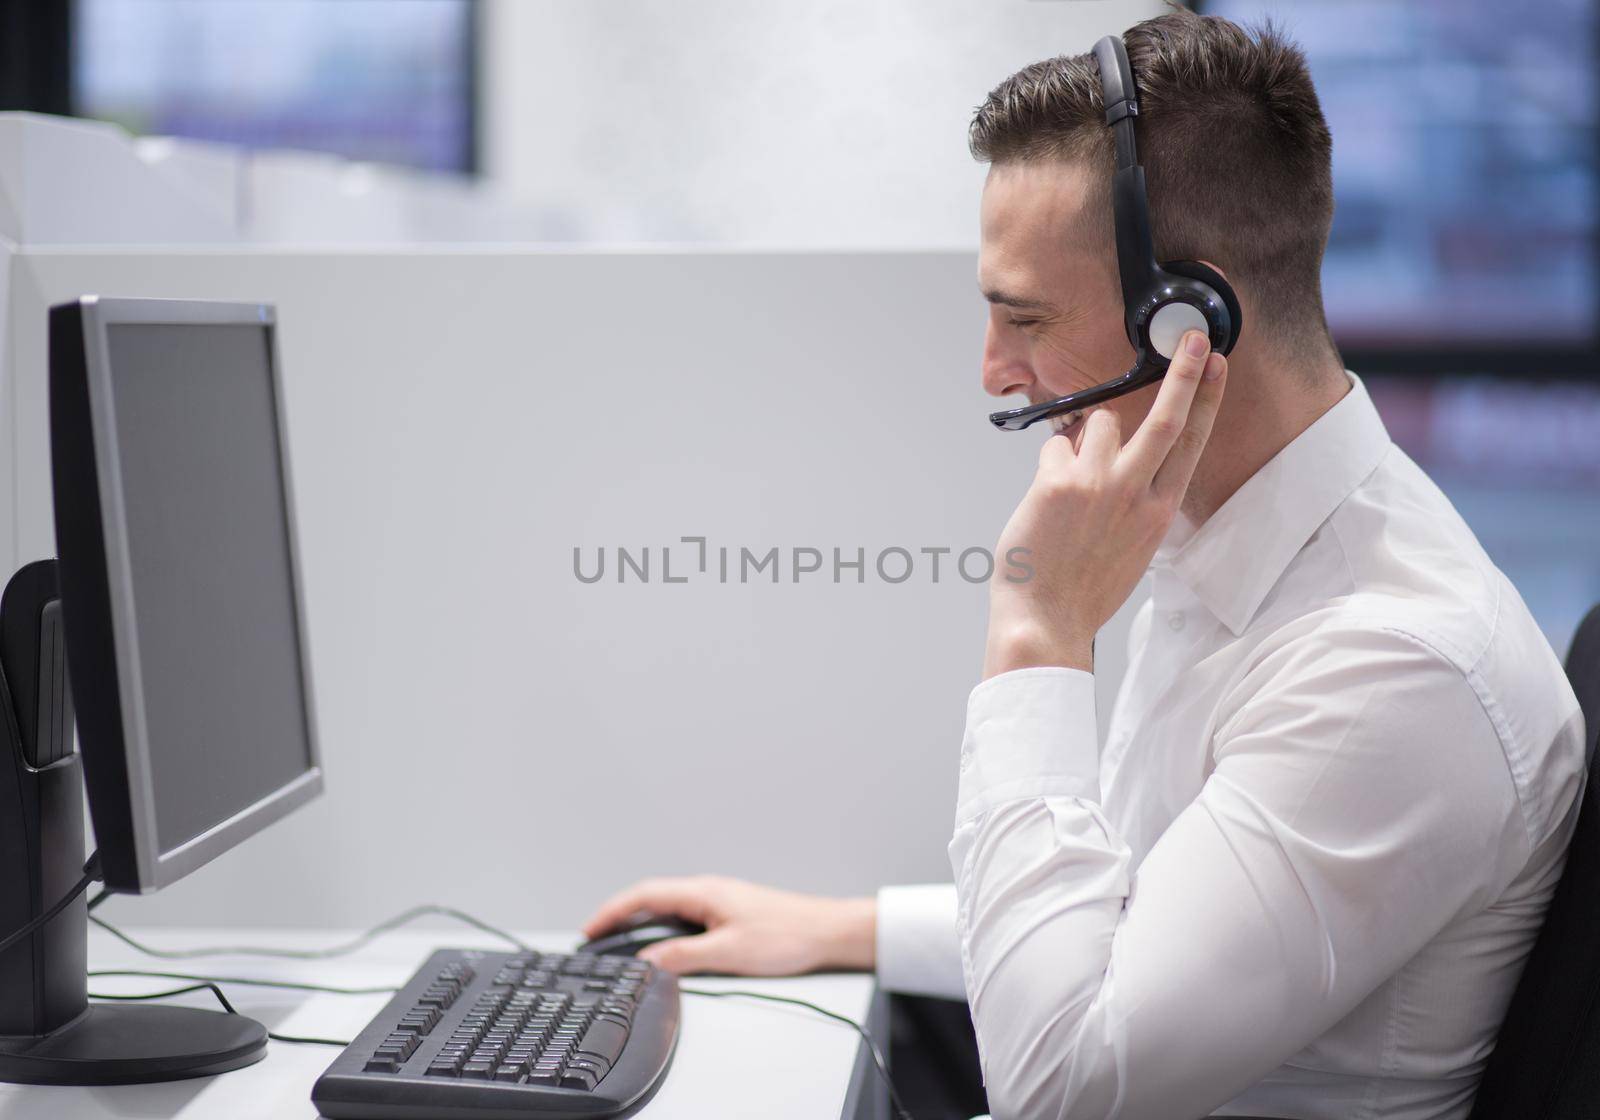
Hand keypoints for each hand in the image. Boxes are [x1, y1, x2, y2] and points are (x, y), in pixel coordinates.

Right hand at [581, 875, 875, 975]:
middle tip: (597, 940)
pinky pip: (685, 918)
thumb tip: (648, 963)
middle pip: (651, 899)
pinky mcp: (729, 915)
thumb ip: (684, 956)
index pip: (643, 895)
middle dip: (619, 917)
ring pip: (668, 909)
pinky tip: (664, 948)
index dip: (611, 911)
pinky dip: (664, 930)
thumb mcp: (728, 952)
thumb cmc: (787, 935)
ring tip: (622, 947)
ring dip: (642, 924)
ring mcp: (718, 902)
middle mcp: (707, 891)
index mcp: (702, 892)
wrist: (826, 932)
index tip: (590, 929)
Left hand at [985, 330, 1226, 677]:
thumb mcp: (1130, 547)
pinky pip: (1054, 448)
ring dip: (1082, 439)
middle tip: (1194, 338)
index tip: (1218, 366)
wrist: (1046, 620)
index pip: (1191, 444)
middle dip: (1185, 373)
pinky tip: (1044, 502)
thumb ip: (1133, 501)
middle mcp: (1136, 495)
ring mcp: (1099, 486)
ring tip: (1069, 481)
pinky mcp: (1060, 484)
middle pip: (1168, 418)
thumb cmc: (1082, 588)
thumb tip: (1114, 460)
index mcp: (1159, 512)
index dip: (1206, 399)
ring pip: (1098, 424)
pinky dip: (1049, 466)